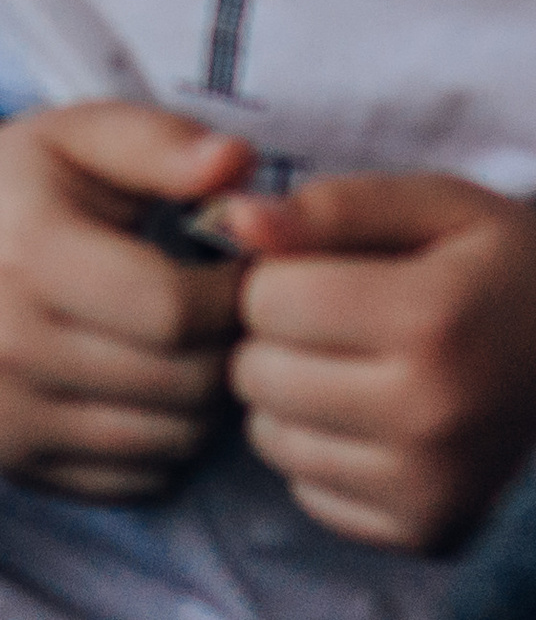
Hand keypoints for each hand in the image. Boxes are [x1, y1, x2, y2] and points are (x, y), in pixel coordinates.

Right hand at [0, 104, 252, 497]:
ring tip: (188, 344)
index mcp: (25, 251)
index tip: (232, 268)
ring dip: (205, 399)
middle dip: (225, 347)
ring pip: (172, 441)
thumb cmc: (24, 184)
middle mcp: (5, 344)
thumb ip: (162, 144)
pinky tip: (151, 384)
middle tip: (220, 310)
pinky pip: (141, 478)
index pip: (171, 310)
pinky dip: (168, 440)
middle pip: (179, 382)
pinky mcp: (16, 460)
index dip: (228, 293)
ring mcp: (6, 415)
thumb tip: (239, 163)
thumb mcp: (82, 135)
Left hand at [225, 172, 535, 549]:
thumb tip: (236, 218)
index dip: (273, 273)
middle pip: (258, 373)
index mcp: (428, 320)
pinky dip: (319, 451)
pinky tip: (362, 417)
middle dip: (270, 335)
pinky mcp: (426, 532)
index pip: (266, 300)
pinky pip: (308, 492)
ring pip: (271, 437)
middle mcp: (429, 416)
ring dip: (285, 396)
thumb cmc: (502, 268)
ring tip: (340, 364)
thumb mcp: (436, 206)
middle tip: (323, 319)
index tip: (310, 269)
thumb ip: (333, 206)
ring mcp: (428, 487)